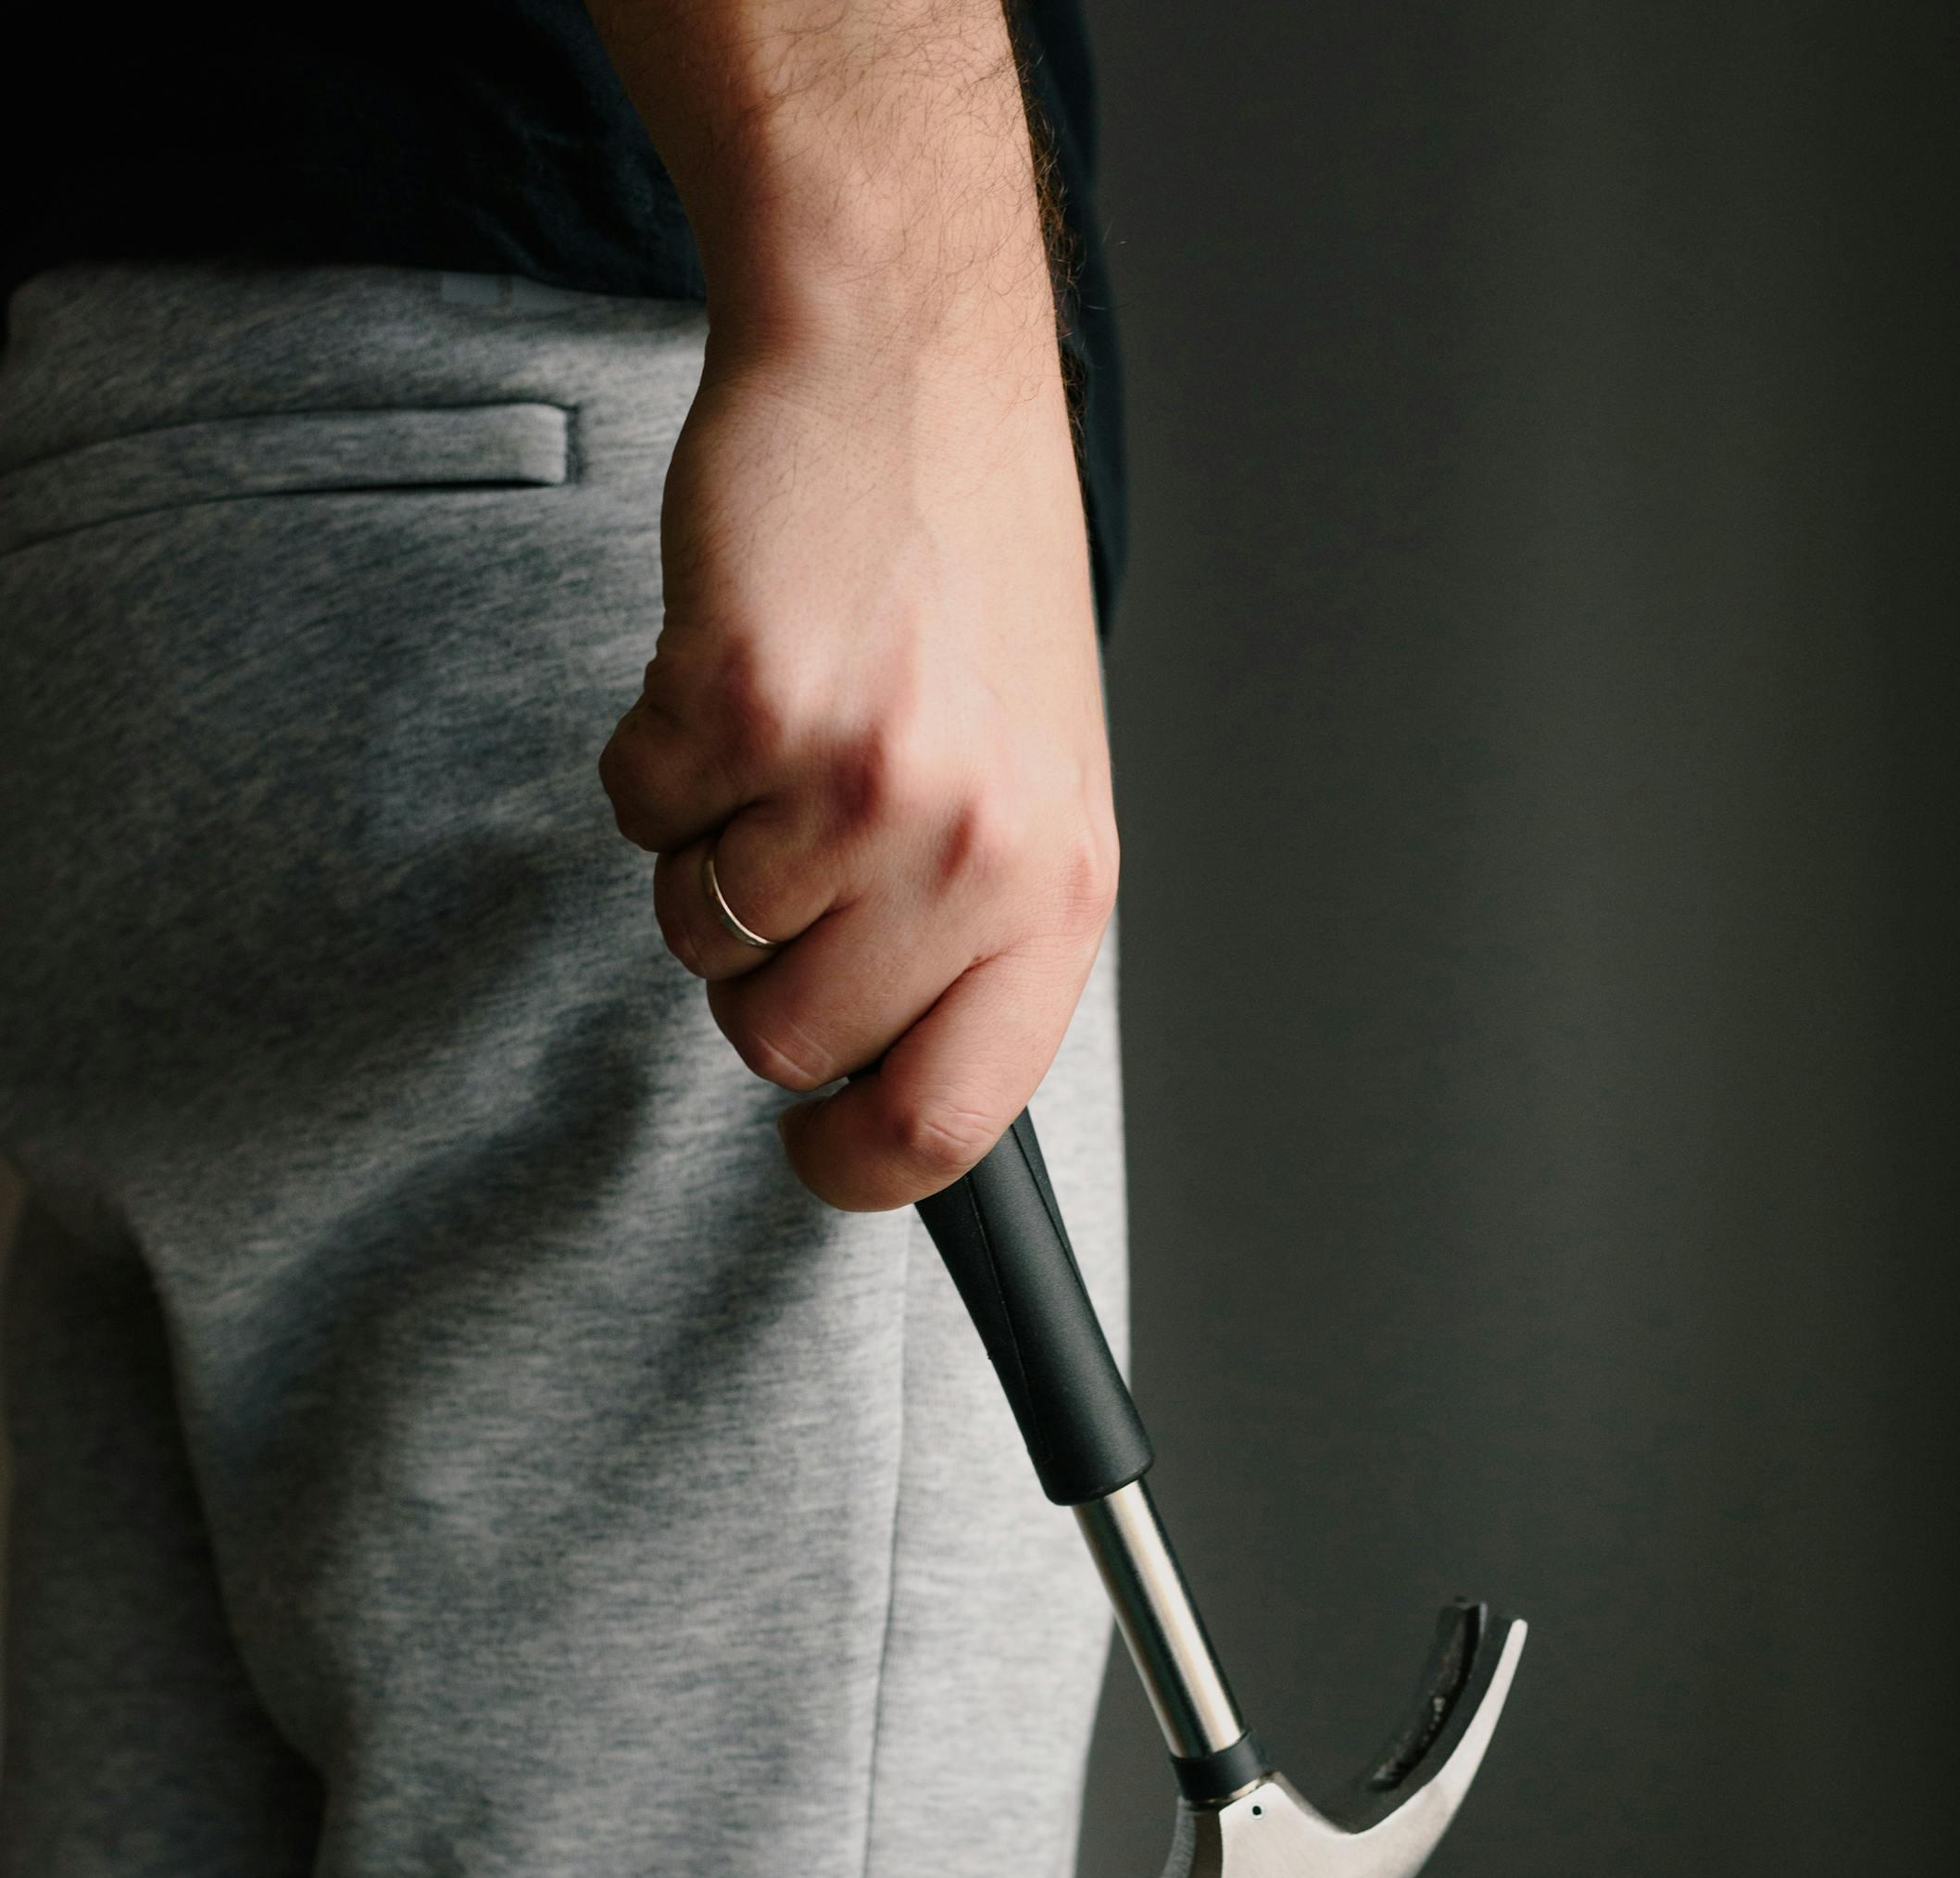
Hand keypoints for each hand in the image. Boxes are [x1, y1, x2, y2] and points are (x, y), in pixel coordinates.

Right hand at [589, 0, 1115, 1210]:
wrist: (909, 370)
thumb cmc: (969, 576)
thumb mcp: (1036, 782)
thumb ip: (980, 934)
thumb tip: (897, 1081)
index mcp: (1060, 892)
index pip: (952, 1123)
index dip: (861, 1165)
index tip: (820, 1151)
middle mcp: (974, 854)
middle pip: (786, 1042)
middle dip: (762, 964)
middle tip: (799, 841)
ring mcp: (859, 783)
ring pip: (699, 937)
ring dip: (706, 848)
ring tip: (780, 731)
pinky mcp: (744, 706)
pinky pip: (638, 815)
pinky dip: (654, 754)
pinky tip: (731, 668)